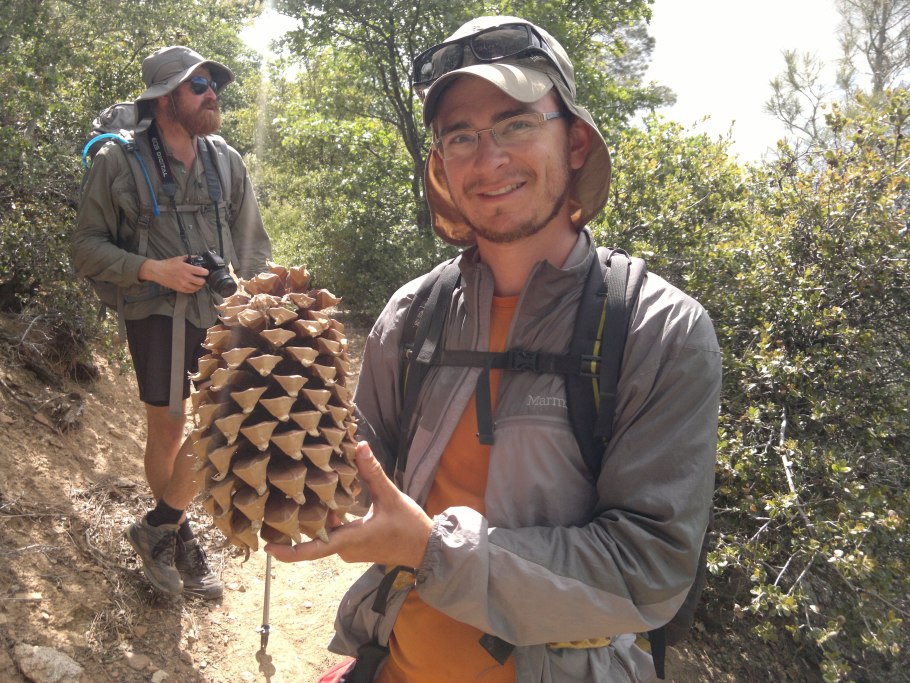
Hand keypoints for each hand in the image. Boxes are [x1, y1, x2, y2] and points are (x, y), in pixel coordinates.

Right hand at [138, 255, 207, 292]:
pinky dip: (194, 289)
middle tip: (203, 278)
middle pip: (200, 282)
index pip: (200, 272)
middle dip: (204, 280)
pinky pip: (190, 291)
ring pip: (196, 288)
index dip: (206, 272)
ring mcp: (182, 284)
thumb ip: (189, 258)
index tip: (206, 272)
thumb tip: (198, 257)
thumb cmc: (168, 264)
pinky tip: (194, 286)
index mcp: (186, 268)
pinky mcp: (179, 289)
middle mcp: (185, 277)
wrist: (157, 271)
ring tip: (199, 282)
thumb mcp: (179, 258)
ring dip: (200, 285)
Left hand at [265, 442, 433, 567]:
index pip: (315, 549)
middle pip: (317, 536)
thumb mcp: (391, 497)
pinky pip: (337, 534)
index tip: (268, 549)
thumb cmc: (410, 527)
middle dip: (301, 521)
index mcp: (352, 539)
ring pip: (327, 534)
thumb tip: (360, 446)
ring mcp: (352, 551)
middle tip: (281, 504)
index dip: (289, 552)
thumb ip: (373, 472)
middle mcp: (347, 549)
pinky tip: (329, 502)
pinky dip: (331, 520)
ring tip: (304, 496)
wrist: (426, 548)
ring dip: (319, 518)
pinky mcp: (357, 547)